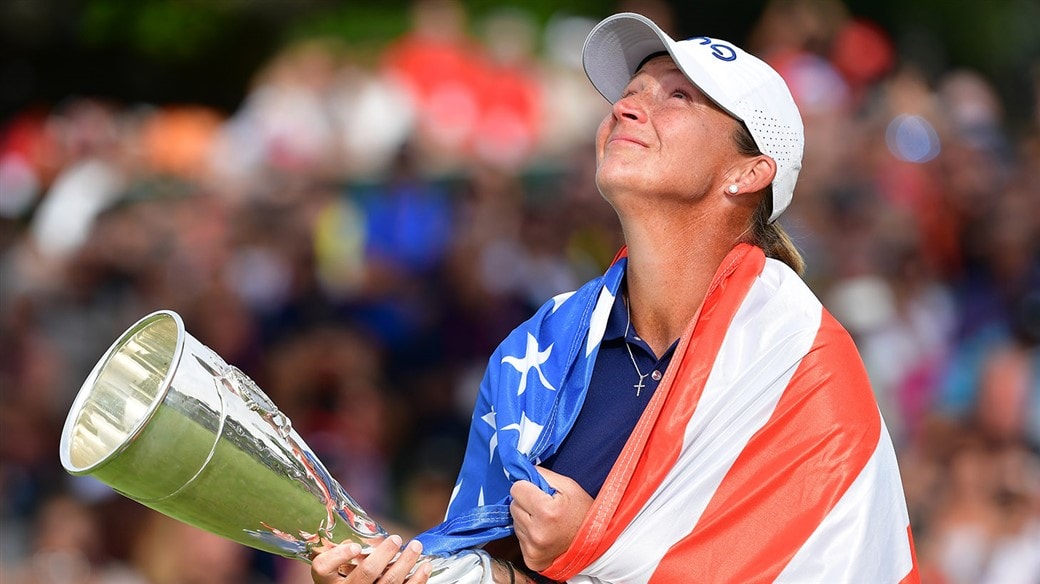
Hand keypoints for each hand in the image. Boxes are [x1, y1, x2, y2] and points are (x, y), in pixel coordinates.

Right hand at [310, 535, 431, 583]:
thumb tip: (365, 529)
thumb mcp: (335, 569)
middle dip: (385, 553)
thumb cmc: (345, 580)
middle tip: (396, 539)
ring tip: (416, 547)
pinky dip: (418, 579)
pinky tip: (424, 567)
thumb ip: (342, 553)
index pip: (323, 567)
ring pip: (389, 582)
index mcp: (327, 581)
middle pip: (366, 572)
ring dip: (406, 562)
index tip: (355, 545)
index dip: (339, 556)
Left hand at [509, 467, 592, 571]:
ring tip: (546, 522)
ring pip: (515, 522)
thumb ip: (541, 475)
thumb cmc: (584, 513)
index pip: (516, 489)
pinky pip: (519, 539)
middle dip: (526, 504)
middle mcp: (537, 533)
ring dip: (526, 519)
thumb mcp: (568, 486)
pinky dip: (529, 535)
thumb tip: (519, 470)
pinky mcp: (531, 560)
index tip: (538, 492)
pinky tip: (544, 534)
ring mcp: (533, 549)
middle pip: (513, 506)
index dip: (527, 488)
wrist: (596, 544)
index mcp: (546, 512)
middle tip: (545, 508)